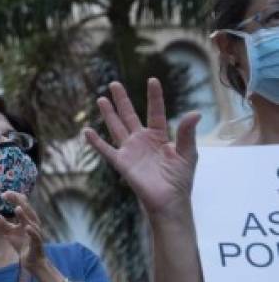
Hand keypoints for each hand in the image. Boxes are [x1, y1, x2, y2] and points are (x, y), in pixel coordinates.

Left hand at [0, 191, 46, 272]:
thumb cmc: (22, 243)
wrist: (32, 261)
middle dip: (19, 201)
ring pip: (32, 223)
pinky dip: (32, 232)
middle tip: (8, 194)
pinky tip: (27, 227)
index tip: (3, 194)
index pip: (22, 204)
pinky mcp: (37, 244)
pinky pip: (35, 237)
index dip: (14, 198)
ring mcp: (36, 234)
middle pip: (27, 210)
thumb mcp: (9, 232)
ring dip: (24, 215)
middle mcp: (33, 224)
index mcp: (27, 219)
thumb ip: (0, 223)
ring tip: (17, 208)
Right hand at [84, 79, 198, 217]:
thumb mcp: (188, 153)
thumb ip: (187, 133)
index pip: (155, 112)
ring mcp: (130, 150)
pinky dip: (95, 141)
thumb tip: (195, 113)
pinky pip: (106, 150)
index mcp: (159, 136)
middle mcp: (142, 140)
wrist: (169, 201)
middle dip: (122, 100)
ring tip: (101, 99)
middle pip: (129, 115)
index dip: (154, 97)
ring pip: (116, 127)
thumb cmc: (180, 179)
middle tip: (114, 83)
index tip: (152, 80)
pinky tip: (87, 130)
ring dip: (108, 114)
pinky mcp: (122, 162)